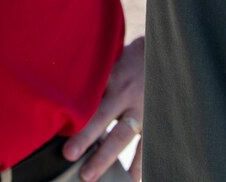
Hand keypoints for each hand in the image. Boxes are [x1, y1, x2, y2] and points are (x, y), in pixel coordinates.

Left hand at [64, 34, 145, 180]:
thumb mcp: (115, 59)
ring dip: (106, 157)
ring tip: (89, 176)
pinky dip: (140, 164)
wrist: (169, 57)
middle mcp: (126, 94)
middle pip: (102, 117)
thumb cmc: (136, 58)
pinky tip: (131, 179)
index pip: (88, 95)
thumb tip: (67, 92)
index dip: (73, 110)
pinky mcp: (155, 120)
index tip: (56, 126)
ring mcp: (142, 109)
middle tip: (69, 154)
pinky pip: (148, 146)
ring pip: (122, 136)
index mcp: (112, 77)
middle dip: (85, 137)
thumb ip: (98, 77)